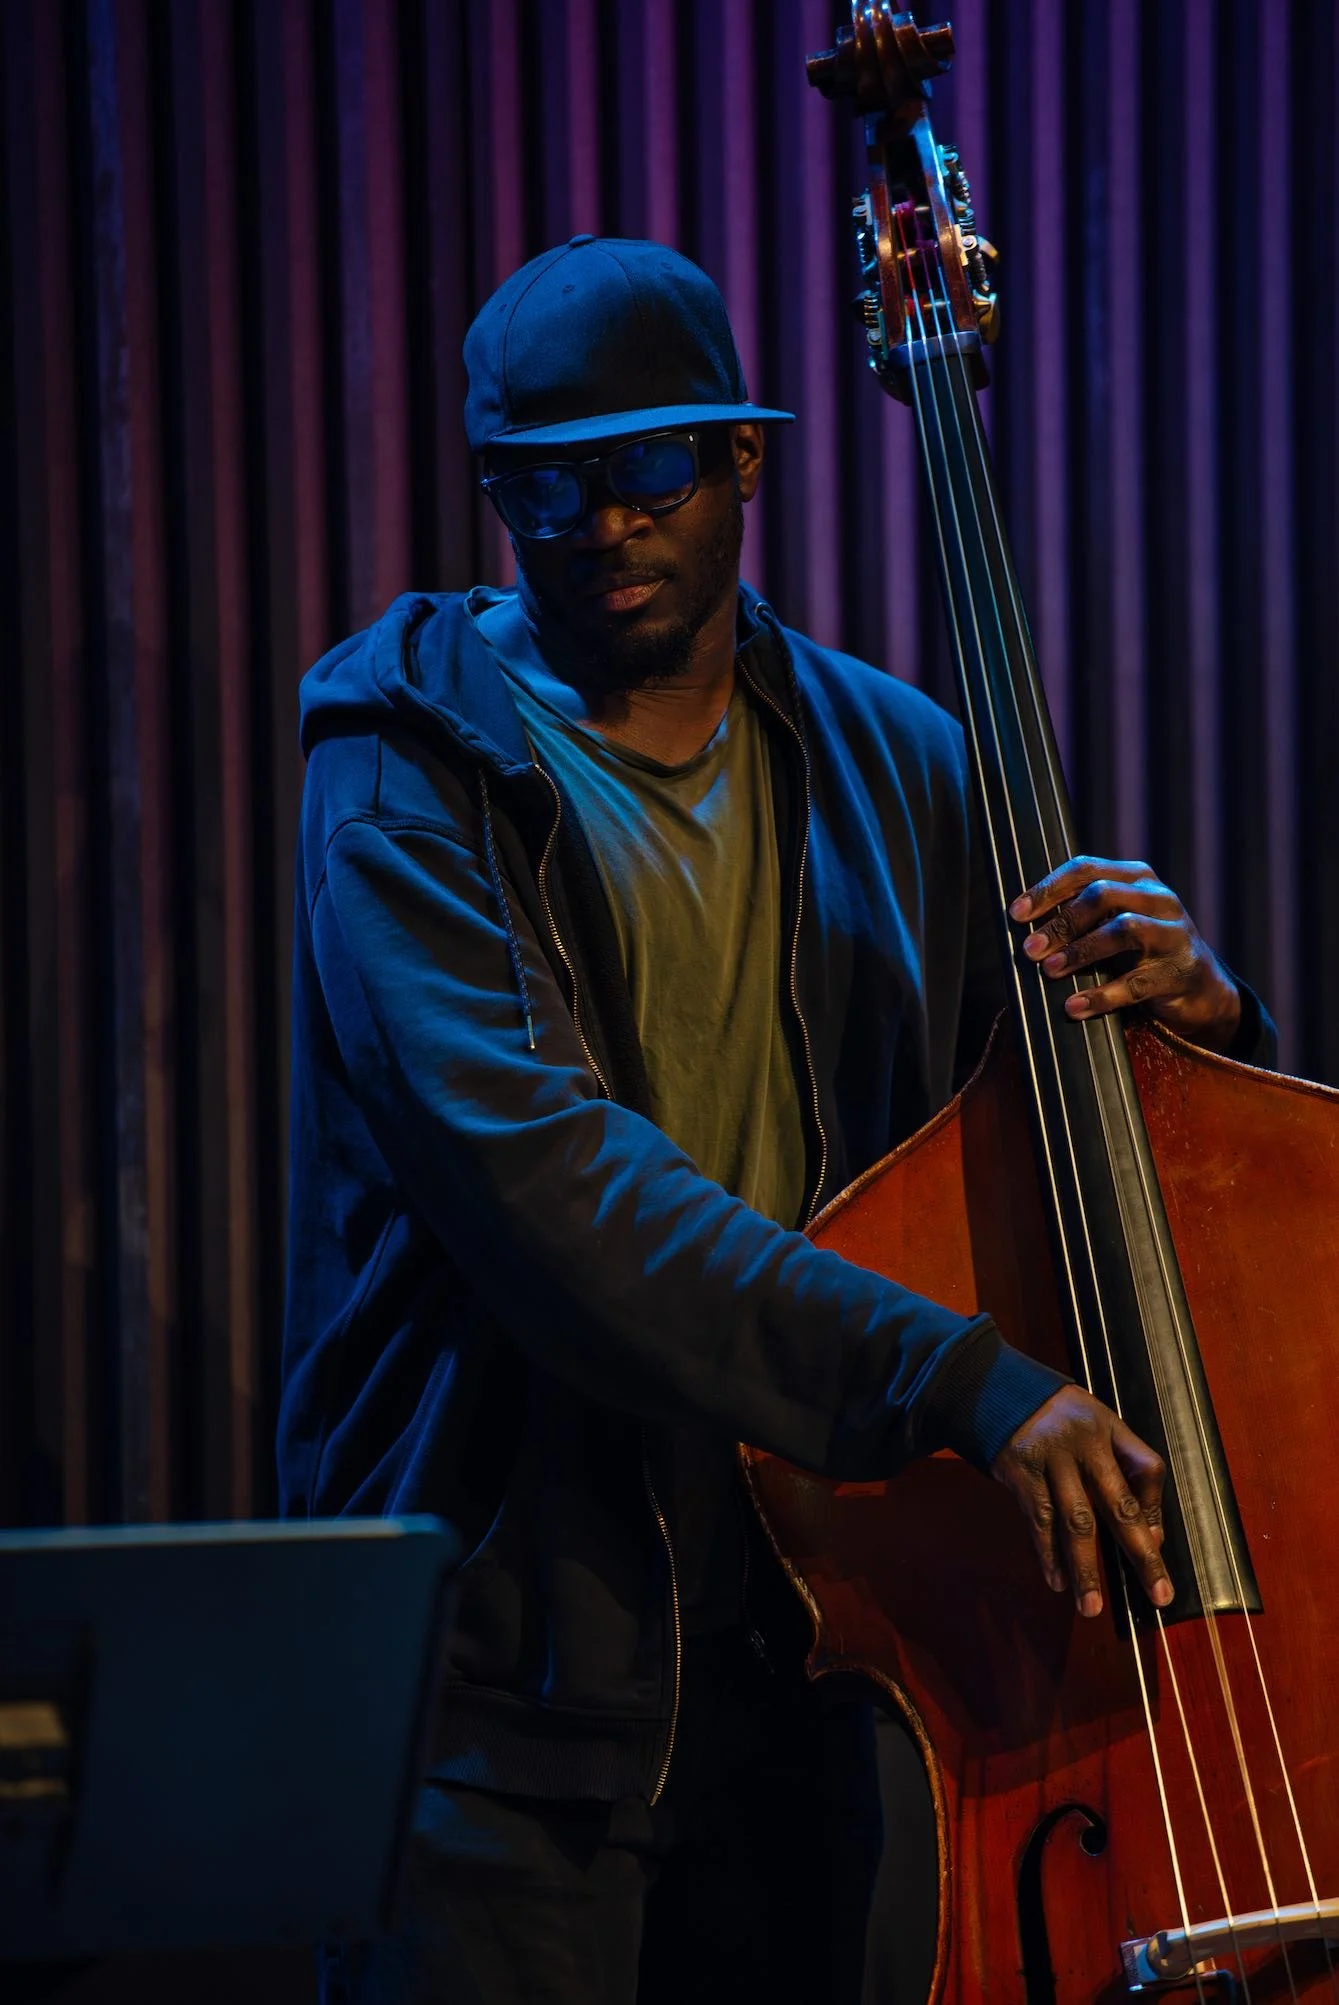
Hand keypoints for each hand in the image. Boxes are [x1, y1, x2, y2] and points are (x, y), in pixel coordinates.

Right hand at [991, 1385, 1171, 1616]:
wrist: (996, 1389)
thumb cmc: (1057, 1416)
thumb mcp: (1096, 1423)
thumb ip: (1123, 1468)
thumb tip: (1150, 1533)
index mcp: (1108, 1428)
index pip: (1147, 1468)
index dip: (1156, 1509)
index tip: (1156, 1544)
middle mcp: (1083, 1443)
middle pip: (1117, 1504)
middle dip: (1141, 1554)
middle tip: (1157, 1594)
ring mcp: (1049, 1458)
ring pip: (1074, 1521)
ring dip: (1085, 1567)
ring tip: (1092, 1606)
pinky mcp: (1020, 1472)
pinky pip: (1039, 1521)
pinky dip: (1048, 1554)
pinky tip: (1057, 1580)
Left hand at [1009, 856, 1241, 1051]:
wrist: (1201, 989)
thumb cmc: (1142, 954)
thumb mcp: (1114, 927)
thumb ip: (1081, 919)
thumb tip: (1023, 930)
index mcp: (1136, 878)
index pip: (1086, 869)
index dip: (1048, 889)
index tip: (1016, 914)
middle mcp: (1157, 898)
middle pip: (1102, 895)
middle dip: (1061, 923)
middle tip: (1029, 950)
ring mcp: (1173, 933)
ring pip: (1122, 930)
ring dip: (1079, 951)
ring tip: (1049, 971)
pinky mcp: (1178, 972)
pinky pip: (1135, 982)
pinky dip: (1101, 995)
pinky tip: (1074, 1007)